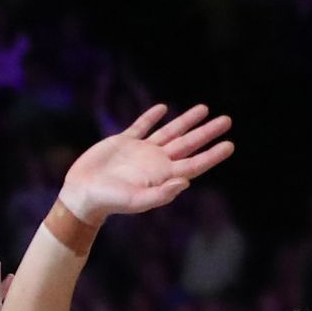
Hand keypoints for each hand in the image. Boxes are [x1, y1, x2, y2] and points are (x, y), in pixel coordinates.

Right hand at [60, 102, 234, 223]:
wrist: (82, 194)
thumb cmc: (109, 202)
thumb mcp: (136, 201)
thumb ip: (160, 194)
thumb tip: (186, 182)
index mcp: (162, 175)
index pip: (194, 163)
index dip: (213, 154)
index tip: (229, 144)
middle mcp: (156, 162)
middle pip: (188, 144)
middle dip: (207, 132)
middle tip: (226, 120)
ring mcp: (141, 151)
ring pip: (170, 132)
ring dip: (187, 121)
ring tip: (204, 109)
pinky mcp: (123, 142)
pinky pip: (142, 126)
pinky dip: (152, 117)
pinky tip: (163, 108)